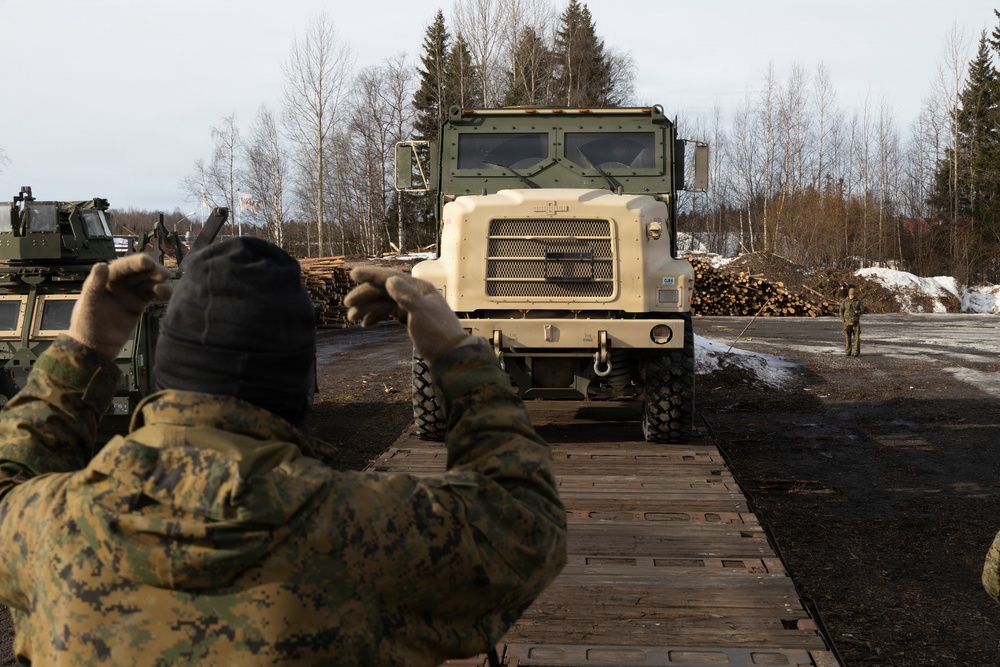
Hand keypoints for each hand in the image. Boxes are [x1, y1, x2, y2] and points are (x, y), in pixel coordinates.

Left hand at [68, 254, 172, 358]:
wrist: (95, 346)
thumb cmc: (86, 325)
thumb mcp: (89, 303)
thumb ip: (95, 284)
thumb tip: (101, 265)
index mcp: (106, 279)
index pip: (123, 266)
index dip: (136, 263)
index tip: (148, 262)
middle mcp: (120, 284)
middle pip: (139, 272)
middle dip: (152, 271)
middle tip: (165, 274)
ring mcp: (130, 293)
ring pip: (148, 282)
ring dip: (159, 283)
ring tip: (166, 289)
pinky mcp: (139, 304)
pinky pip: (152, 294)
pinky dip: (161, 293)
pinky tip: (167, 295)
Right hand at [346, 267, 470, 365]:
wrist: (450, 357)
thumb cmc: (437, 335)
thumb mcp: (421, 313)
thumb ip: (406, 295)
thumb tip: (390, 279)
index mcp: (419, 288)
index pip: (390, 277)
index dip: (371, 275)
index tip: (352, 273)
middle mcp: (415, 294)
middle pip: (385, 290)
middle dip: (365, 295)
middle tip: (348, 305)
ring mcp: (412, 307)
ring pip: (385, 302)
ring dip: (368, 308)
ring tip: (352, 318)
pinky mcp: (411, 319)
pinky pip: (389, 313)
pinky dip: (377, 317)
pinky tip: (366, 324)